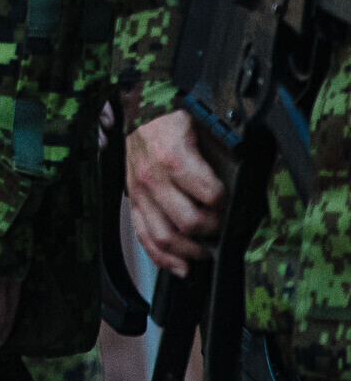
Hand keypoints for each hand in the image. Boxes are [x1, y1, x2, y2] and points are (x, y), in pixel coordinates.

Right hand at [125, 109, 227, 275]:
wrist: (138, 113)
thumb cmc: (173, 119)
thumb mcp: (203, 127)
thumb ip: (223, 154)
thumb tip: (247, 181)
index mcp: (174, 158)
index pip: (210, 196)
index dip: (227, 204)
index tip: (233, 203)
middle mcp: (153, 179)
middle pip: (188, 223)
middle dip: (213, 230)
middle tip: (223, 226)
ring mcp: (140, 193)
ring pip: (164, 237)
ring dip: (190, 250)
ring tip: (206, 252)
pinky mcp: (133, 201)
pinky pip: (144, 236)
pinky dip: (162, 257)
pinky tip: (180, 267)